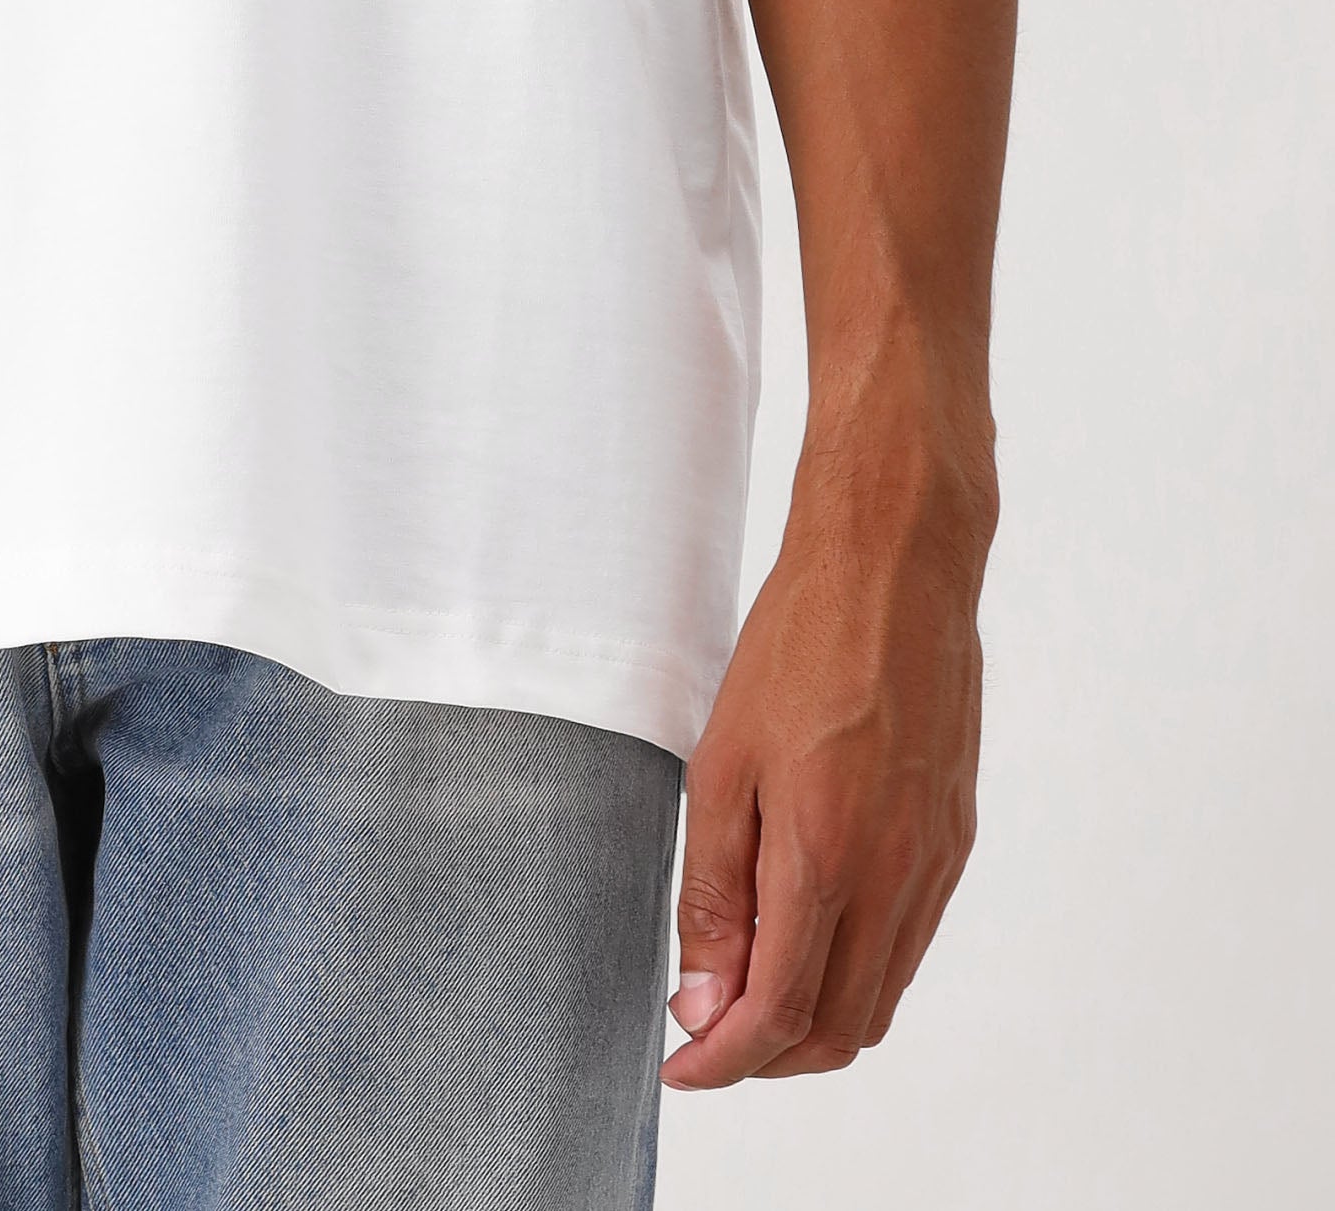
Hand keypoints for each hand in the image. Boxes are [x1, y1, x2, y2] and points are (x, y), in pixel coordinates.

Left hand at [662, 428, 991, 1086]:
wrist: (895, 567)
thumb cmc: (798, 645)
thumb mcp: (722, 762)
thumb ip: (713, 890)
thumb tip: (704, 997)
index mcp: (827, 857)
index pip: (779, 1012)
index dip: (724, 1059)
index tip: (679, 1066)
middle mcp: (896, 876)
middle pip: (838, 1029)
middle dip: (767, 1056)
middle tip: (705, 1035)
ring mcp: (935, 861)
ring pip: (879, 996)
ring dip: (814, 1020)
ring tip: (746, 988)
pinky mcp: (956, 839)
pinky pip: (908, 943)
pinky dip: (856, 970)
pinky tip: (807, 932)